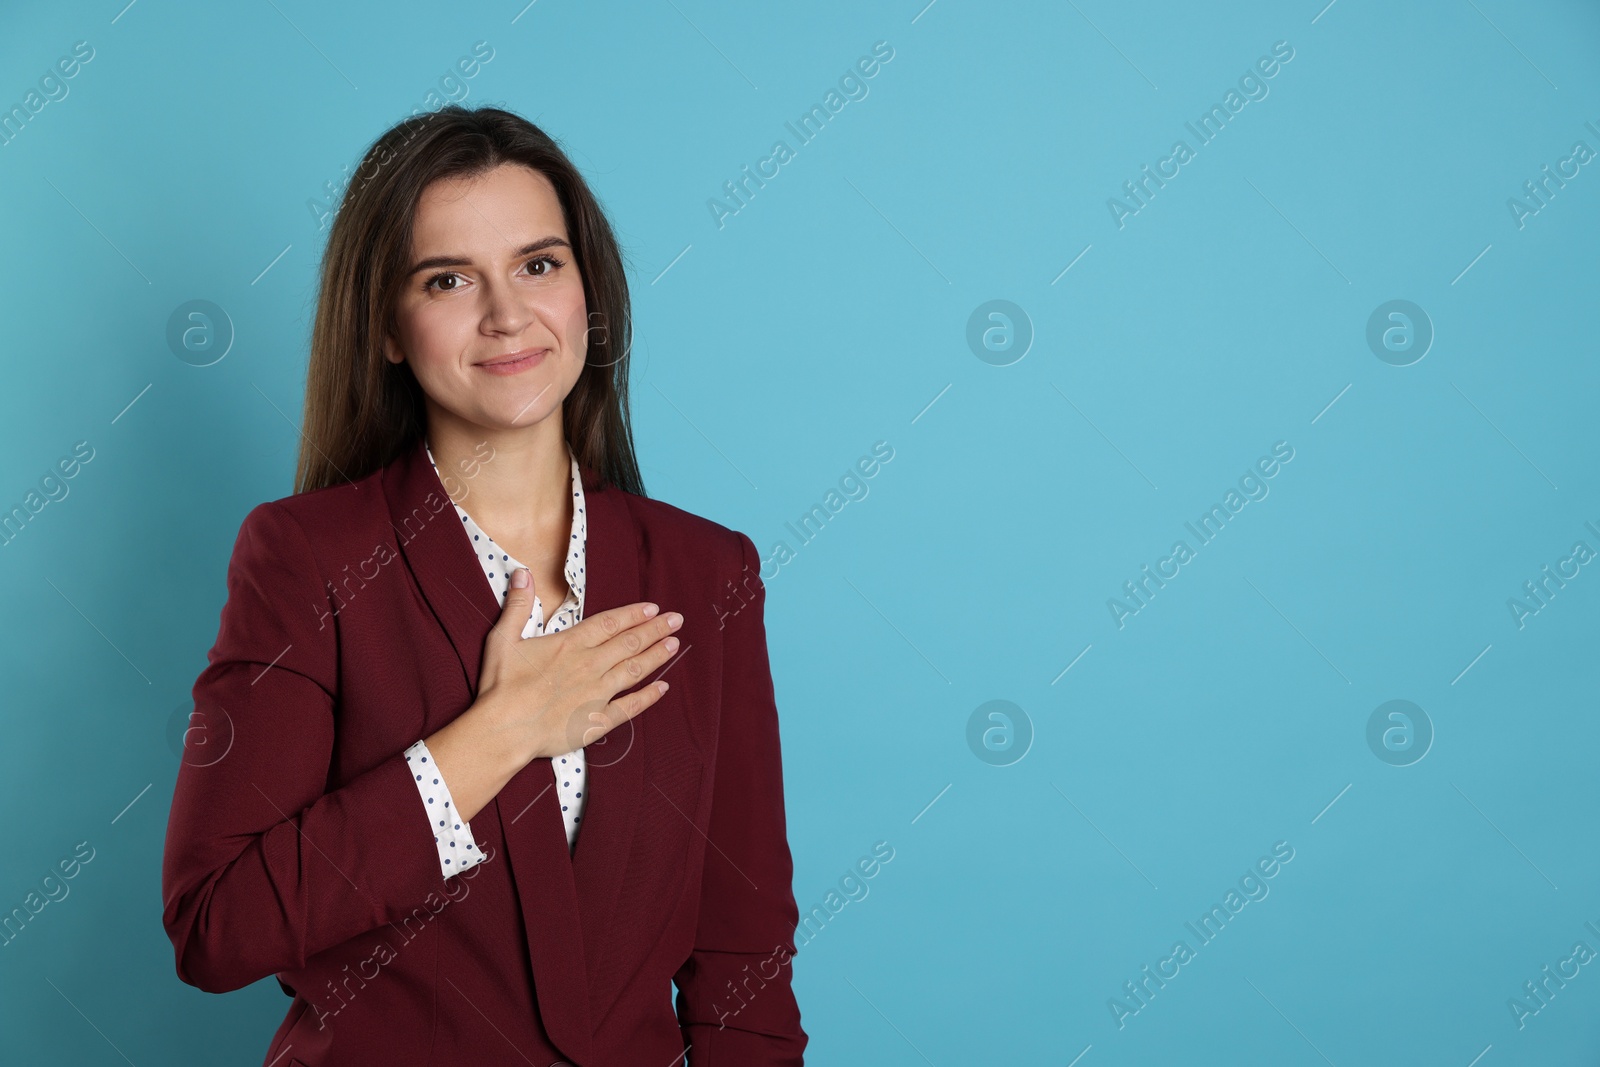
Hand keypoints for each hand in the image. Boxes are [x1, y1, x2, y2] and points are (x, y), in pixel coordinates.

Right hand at [474, 567, 681, 762]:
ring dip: (656, 656)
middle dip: (655, 630)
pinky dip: (648, 698)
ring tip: (674, 645)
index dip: (633, 614)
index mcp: (570, 645)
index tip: (652, 608)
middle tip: (677, 620)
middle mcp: (589, 666)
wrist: (503, 730)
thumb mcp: (503, 639)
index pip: (610, 623)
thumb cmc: (501, 686)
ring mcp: (596, 693)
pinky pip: (629, 708)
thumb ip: (518, 605)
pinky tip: (663, 689)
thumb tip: (522, 572)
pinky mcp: (596, 720)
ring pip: (634, 670)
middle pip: (629, 643)